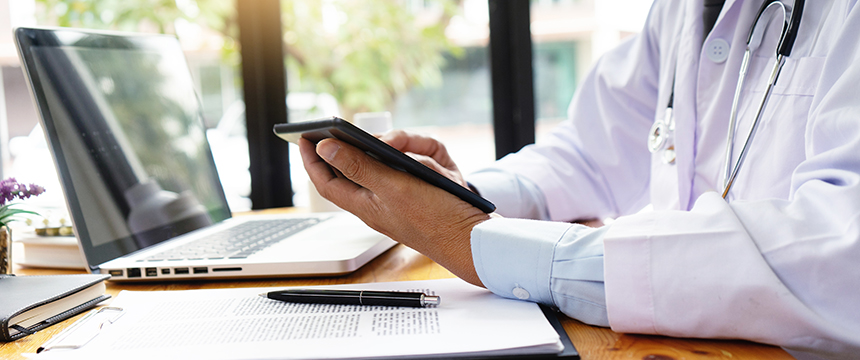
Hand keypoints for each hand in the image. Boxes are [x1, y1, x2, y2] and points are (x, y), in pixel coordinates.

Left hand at [298, 136, 489, 286]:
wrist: (477, 239)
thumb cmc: (436, 220)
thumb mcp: (393, 188)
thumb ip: (358, 166)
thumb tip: (323, 148)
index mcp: (365, 204)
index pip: (328, 181)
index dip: (313, 160)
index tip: (303, 137)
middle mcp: (381, 200)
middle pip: (361, 165)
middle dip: (368, 147)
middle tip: (373, 137)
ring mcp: (404, 196)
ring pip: (394, 162)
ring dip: (407, 154)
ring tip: (423, 162)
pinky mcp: (425, 191)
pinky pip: (420, 165)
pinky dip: (427, 161)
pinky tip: (439, 170)